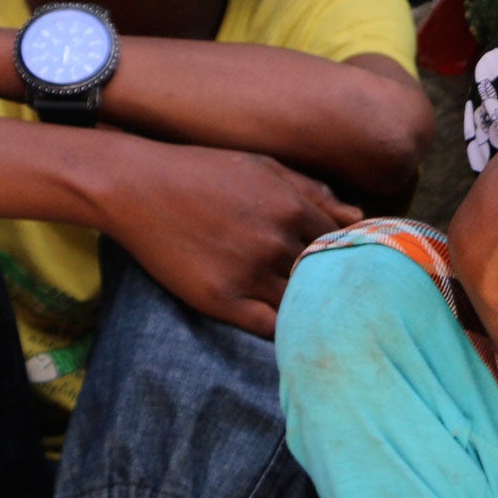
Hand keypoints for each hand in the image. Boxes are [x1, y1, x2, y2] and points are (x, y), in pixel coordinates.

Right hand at [98, 141, 362, 337]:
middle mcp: (276, 242)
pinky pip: (269, 328)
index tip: (351, 265)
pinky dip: (284, 330)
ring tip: (319, 316)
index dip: (350, 256)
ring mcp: (247, 273)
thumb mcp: (265, 167)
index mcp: (292, 208)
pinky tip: (288, 327)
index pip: (344, 244)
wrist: (137, 186)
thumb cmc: (204, 170)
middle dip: (338, 286)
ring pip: (301, 305)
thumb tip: (360, 216)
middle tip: (346, 297)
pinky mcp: (219, 299)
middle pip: (328, 277)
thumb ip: (314, 191)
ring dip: (312, 310)